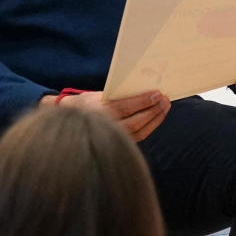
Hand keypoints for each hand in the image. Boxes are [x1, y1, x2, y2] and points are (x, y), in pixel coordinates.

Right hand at [43, 89, 169, 141]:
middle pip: (136, 121)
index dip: (142, 101)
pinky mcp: (119, 143)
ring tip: (165, 106)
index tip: (157, 94)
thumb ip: (118, 95)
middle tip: (165, 100)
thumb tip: (145, 91)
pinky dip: (151, 125)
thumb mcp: (98, 95)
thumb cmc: (88, 103)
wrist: (71, 120)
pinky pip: (139, 135)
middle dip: (153, 110)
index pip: (125, 107)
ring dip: (155, 118)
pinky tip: (157, 116)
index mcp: (98, 112)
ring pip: (140, 131)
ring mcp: (112, 138)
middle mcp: (105, 128)